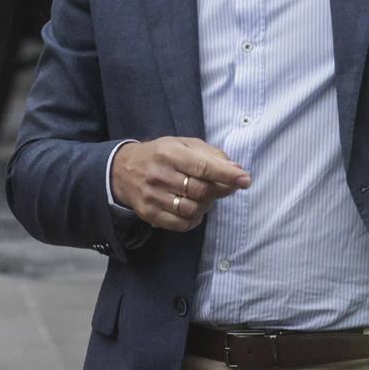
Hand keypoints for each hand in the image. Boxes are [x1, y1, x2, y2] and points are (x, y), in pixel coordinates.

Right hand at [111, 137, 250, 232]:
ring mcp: (153, 196)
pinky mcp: (149, 214)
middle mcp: (159, 174)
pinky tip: (194, 209)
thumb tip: (237, 168)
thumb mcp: (183, 145)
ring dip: (207, 206)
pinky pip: (181, 224)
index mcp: (169, 153)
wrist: (123, 170)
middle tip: (225, 187)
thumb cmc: (161, 155)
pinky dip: (194, 220)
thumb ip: (210, 154)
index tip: (245, 180)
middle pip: (201, 191)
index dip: (227, 175)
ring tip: (206, 197)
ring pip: (192, 209)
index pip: (203, 167)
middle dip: (220, 191)